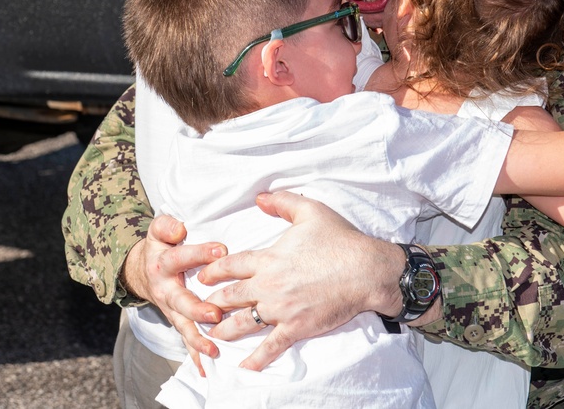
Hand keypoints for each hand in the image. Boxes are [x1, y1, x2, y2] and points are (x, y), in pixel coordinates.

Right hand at [122, 214, 227, 366]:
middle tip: (215, 314)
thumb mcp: (157, 230)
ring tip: (214, 350)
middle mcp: (165, 290)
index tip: (222, 250)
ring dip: (198, 340)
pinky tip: (208, 370)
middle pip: (180, 301)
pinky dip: (196, 357)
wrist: (142, 271)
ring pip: (184, 326)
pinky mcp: (177, 322)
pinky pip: (186, 340)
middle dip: (197, 309)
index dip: (200, 253)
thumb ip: (166, 226)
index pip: (181, 257)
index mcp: (163, 264)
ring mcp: (171, 310)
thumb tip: (179, 229)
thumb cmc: (160, 247)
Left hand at [197, 191, 405, 370]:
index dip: (213, 271)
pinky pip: (271, 346)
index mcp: (267, 259)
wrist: (365, 271)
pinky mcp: (296, 328)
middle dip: (211, 303)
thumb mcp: (310, 211)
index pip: (230, 266)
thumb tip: (259, 197)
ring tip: (211, 334)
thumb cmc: (339, 240)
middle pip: (230, 297)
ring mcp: (281, 309)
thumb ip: (282, 202)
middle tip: (197, 308)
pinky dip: (256, 359)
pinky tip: (244, 367)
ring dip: (224, 329)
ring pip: (243, 323)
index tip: (202, 277)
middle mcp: (268, 286)